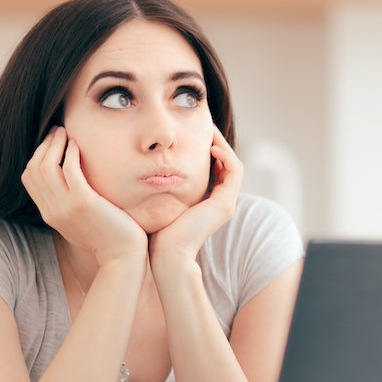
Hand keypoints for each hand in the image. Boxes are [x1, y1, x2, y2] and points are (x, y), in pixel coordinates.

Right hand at [22, 127, 146, 266]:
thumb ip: (68, 205)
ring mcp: (65, 206)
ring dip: (55, 144)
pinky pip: (68, 169)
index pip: (29, 178)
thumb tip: (68, 183)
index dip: (37, 156)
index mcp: (49, 214)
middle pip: (34, 169)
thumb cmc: (108, 237)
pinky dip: (70, 152)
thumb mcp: (79, 222)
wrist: (122, 256)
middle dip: (44, 145)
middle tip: (57, 131)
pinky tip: (78, 145)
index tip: (51, 144)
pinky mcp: (83, 202)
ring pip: (46, 166)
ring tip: (65, 132)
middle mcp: (52, 210)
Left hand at [149, 125, 242, 269]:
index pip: (217, 170)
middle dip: (218, 144)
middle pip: (228, 165)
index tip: (196, 134)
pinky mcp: (225, 203)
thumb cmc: (157, 234)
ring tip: (209, 131)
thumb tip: (147, 170)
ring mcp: (226, 204)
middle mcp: (222, 203)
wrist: (166, 256)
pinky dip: (226, 156)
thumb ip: (163, 188)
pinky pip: (234, 171)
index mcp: (209, 204)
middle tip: (205, 126)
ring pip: (234, 165)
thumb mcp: (162, 203)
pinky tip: (211, 147)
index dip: (210, 151)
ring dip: (224, 145)